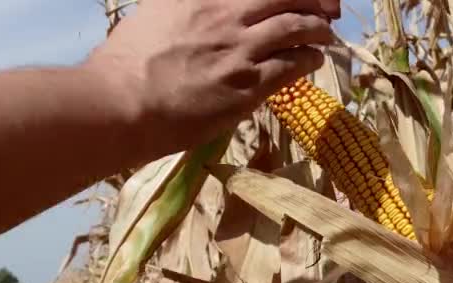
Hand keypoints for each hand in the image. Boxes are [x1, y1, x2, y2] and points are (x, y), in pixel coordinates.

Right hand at [85, 0, 339, 157]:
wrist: (120, 102)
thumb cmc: (125, 63)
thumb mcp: (155, 13)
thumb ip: (183, 4)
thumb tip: (201, 7)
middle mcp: (228, 14)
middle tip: (331, 7)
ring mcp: (240, 49)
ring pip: (296, 29)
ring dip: (318, 30)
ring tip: (327, 34)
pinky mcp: (247, 86)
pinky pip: (291, 67)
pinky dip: (309, 60)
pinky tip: (314, 61)